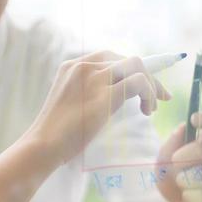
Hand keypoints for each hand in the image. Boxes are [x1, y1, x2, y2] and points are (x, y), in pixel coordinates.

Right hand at [27, 52, 170, 166]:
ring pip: (136, 66)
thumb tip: (116, 94)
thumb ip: (88, 91)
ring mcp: (92, 78)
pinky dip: (149, 94)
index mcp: (72, 65)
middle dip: (149, 77)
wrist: (43, 145)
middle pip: (127, 59)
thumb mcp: (71, 102)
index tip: (148, 84)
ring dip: (151, 85)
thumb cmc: (56, 132)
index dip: (133, 69)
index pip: (111, 56)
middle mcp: (82, 66)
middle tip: (158, 98)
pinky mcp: (103, 95)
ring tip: (150, 108)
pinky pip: (138, 82)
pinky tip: (146, 111)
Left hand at [155, 111, 201, 201]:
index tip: (194, 119)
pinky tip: (189, 198)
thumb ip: (170, 145)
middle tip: (175, 160)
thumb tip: (182, 128)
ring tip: (183, 184)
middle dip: (189, 152)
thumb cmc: (175, 182)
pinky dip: (190, 196)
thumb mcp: (164, 164)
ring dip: (186, 179)